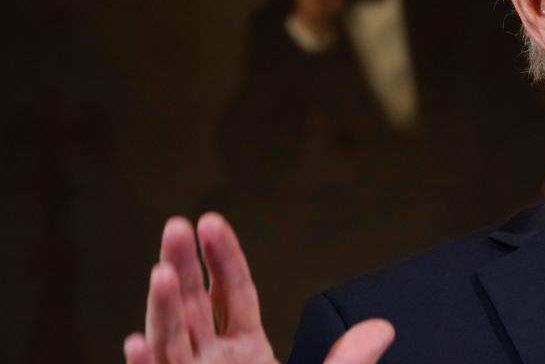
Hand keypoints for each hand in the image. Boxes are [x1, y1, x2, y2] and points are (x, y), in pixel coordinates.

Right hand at [123, 213, 394, 363]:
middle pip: (194, 306)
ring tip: (162, 272)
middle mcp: (210, 363)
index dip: (222, 258)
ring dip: (163, 309)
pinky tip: (135, 344)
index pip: (232, 293)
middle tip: (175, 226)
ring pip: (170, 341)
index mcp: (244, 351)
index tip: (211, 222)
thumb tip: (382, 328)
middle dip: (184, 266)